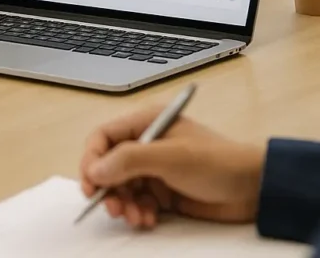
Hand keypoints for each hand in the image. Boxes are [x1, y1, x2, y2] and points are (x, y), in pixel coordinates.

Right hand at [79, 106, 265, 228]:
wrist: (254, 189)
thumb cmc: (216, 162)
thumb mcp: (170, 157)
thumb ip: (130, 160)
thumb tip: (94, 170)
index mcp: (145, 123)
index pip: (104, 137)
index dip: (92, 159)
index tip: (90, 184)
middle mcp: (145, 144)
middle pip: (109, 165)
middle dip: (108, 188)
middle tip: (112, 208)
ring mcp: (154, 169)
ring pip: (122, 187)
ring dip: (123, 204)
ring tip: (136, 218)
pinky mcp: (163, 192)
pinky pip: (138, 203)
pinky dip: (138, 213)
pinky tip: (148, 220)